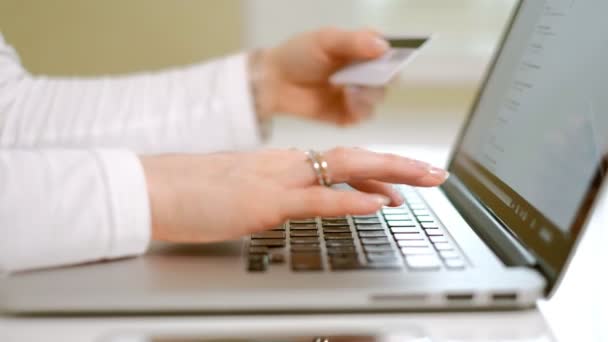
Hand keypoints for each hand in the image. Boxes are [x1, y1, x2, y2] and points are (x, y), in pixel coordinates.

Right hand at [141, 148, 448, 242]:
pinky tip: (376, 204)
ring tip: (423, 181)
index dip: (376, 168)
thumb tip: (287, 204)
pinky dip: (349, 201)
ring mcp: (277, 181)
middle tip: (434, 173)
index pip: (338, 162)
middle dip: (399, 165)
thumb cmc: (191, 191)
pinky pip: (315, 200)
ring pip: (344, 170)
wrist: (153, 187)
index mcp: (280, 163)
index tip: (402, 180)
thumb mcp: (239, 190)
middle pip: (353, 158)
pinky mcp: (264, 202)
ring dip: (388, 174)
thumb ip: (270, 193)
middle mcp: (285, 165)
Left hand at [253, 28, 388, 124]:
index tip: (388, 60)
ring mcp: (357, 94)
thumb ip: (354, 41)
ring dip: (369, 96)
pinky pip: (364, 116)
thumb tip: (384, 47)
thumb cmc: (297, 55)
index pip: (390, 51)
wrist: (273, 83)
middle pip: (389, 77)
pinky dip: (359, 111)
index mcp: (361, 49)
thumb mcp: (325, 40)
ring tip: (351, 92)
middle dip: (382, 79)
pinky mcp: (347, 115)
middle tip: (369, 79)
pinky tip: (347, 103)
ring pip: (379, 98)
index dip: (394, 55)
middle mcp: (364, 72)